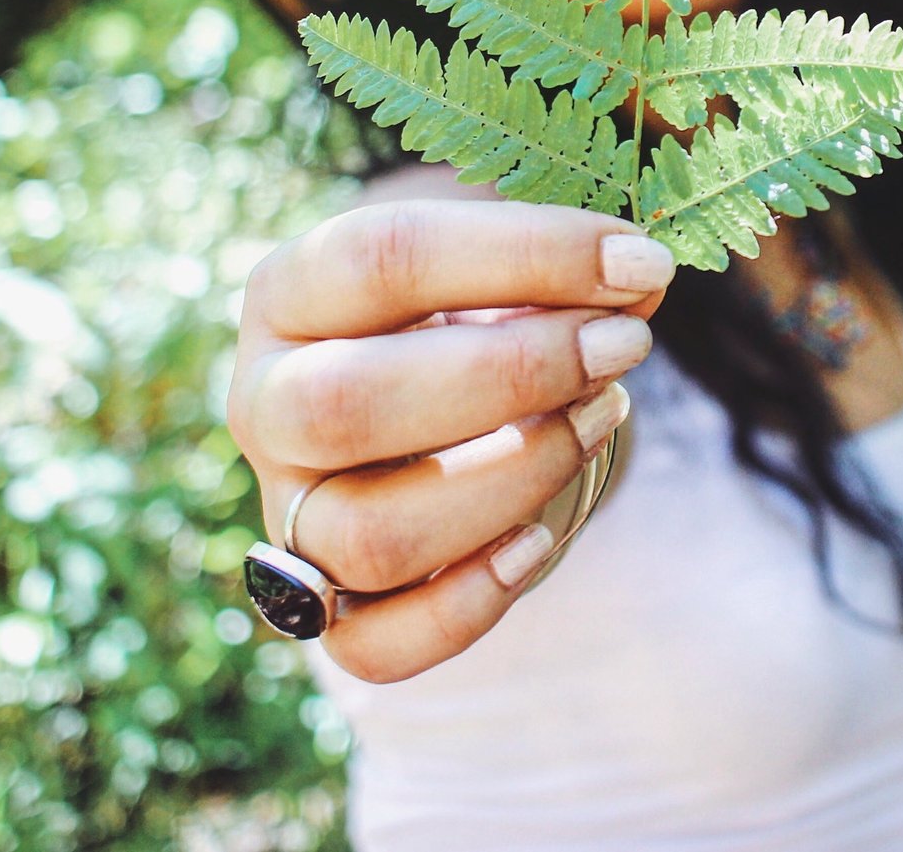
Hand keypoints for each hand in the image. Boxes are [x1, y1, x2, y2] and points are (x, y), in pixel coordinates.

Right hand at [227, 199, 672, 682]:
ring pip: (367, 538)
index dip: (522, 256)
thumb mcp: (489, 271)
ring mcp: (286, 514)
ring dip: (511, 481)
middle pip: (346, 405)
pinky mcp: (322, 608)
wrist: (421, 403)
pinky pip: (371, 647)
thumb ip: (557, 268)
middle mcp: (264, 404)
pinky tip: (539, 543)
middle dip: (511, 375)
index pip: (380, 259)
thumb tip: (638, 280)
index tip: (637, 262)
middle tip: (621, 348)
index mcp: (289, 290)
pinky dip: (465, 607)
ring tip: (600, 419)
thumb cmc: (460, 315)